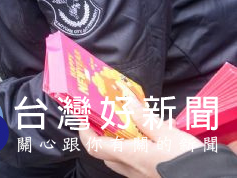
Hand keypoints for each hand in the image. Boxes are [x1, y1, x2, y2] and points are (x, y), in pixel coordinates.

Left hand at [79, 97, 202, 177]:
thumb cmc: (185, 159)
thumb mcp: (166, 133)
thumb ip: (143, 116)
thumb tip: (124, 96)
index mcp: (129, 155)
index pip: (93, 145)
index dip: (83, 130)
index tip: (80, 115)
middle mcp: (130, 168)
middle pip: (104, 152)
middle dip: (101, 134)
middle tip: (105, 116)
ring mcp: (139, 176)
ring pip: (119, 157)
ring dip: (120, 140)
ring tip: (135, 122)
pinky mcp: (150, 177)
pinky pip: (135, 161)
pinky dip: (138, 147)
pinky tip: (157, 133)